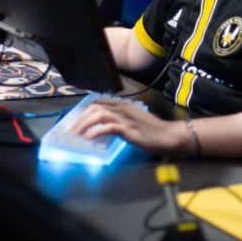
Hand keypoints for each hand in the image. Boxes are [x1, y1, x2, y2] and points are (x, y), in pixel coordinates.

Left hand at [69, 98, 189, 155]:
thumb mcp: (134, 120)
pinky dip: (96, 131)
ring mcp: (125, 118)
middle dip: (81, 118)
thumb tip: (106, 125)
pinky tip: (89, 137)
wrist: (168, 135)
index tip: (78, 121)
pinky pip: (108, 127)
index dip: (86, 111)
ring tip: (78, 134)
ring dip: (85, 124)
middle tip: (73, 130)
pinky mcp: (128, 129)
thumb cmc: (152, 130)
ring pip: (99, 114)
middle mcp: (122, 108)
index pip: (99, 102)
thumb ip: (120, 119)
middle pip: (95, 107)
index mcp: (123, 105)